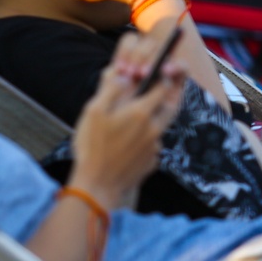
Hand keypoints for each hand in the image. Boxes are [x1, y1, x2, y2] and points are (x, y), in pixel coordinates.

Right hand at [68, 28, 185, 207]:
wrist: (97, 186)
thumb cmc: (92, 146)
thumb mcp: (94, 111)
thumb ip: (111, 89)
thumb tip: (125, 76)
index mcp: (141, 112)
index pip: (162, 87)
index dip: (160, 77)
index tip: (154, 74)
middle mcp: (154, 128)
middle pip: (169, 106)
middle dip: (163, 98)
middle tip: (148, 95)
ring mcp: (154, 147)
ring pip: (158, 127)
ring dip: (149, 122)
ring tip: (126, 126)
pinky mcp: (151, 162)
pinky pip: (151, 146)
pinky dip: (143, 143)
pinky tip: (124, 147)